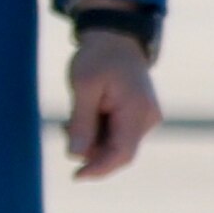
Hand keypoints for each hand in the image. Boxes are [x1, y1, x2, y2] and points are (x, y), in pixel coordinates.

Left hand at [66, 31, 163, 178]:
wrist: (116, 36)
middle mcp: (148, 118)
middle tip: (65, 130)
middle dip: (91, 151)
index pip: (122, 154)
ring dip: (92, 140)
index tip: (76, 176)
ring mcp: (146, 117)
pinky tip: (86, 116)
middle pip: (119, 152)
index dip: (99, 169)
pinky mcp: (139, 115)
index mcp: (138, 110)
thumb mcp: (84, 86)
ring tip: (72, 119)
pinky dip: (99, 132)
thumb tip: (75, 156)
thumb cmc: (99, 57)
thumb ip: (81, 123)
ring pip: (117, 145)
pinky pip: (118, 134)